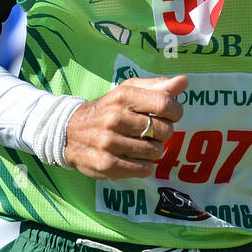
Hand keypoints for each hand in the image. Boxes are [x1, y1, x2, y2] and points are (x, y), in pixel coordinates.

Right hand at [64, 75, 186, 179]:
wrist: (68, 132)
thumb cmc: (106, 110)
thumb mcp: (127, 92)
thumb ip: (156, 86)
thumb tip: (184, 81)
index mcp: (122, 96)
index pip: (165, 103)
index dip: (175, 111)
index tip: (171, 114)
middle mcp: (114, 118)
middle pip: (164, 130)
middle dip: (163, 132)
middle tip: (152, 131)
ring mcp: (109, 142)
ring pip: (155, 152)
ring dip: (153, 150)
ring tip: (140, 144)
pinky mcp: (106, 164)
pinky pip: (143, 169)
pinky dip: (144, 166)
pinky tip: (133, 158)